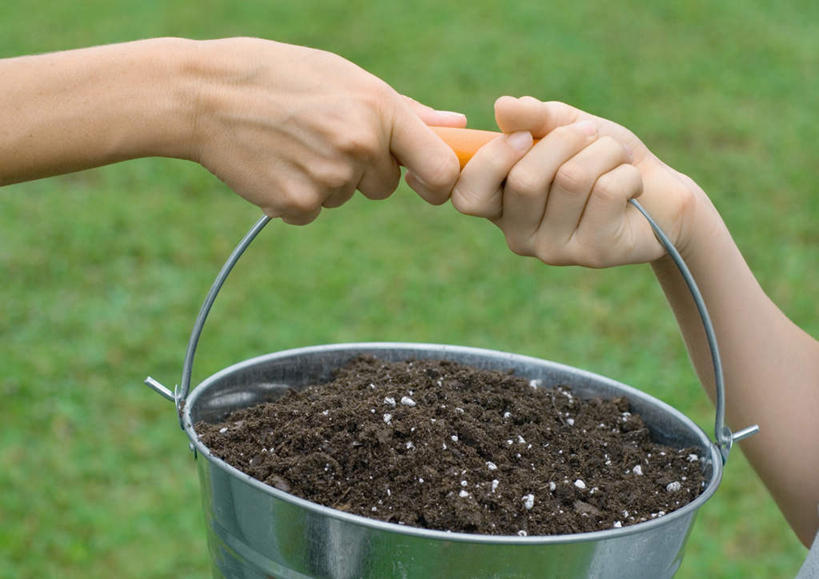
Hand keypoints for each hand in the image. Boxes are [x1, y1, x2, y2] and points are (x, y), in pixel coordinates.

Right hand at [189, 38, 464, 223]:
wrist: (203, 94)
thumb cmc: (279, 76)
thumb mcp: (345, 77)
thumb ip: (406, 110)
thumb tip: (456, 125)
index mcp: (378, 110)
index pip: (439, 169)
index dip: (438, 182)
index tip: (422, 181)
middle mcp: (359, 147)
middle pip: (384, 187)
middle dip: (363, 171)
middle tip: (321, 136)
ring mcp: (327, 180)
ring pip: (345, 197)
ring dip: (326, 180)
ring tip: (291, 141)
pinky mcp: (295, 205)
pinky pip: (313, 211)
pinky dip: (296, 195)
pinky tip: (274, 162)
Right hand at [451, 97, 709, 265]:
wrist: (659, 194)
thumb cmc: (601, 159)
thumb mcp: (564, 127)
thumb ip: (533, 118)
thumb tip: (504, 107)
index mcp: (499, 206)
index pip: (468, 194)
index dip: (492, 160)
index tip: (522, 136)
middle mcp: (518, 235)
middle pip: (524, 179)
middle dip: (564, 141)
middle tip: (589, 134)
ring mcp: (554, 249)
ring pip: (571, 180)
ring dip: (603, 152)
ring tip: (614, 158)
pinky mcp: (593, 253)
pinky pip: (605, 192)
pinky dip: (626, 172)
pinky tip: (630, 185)